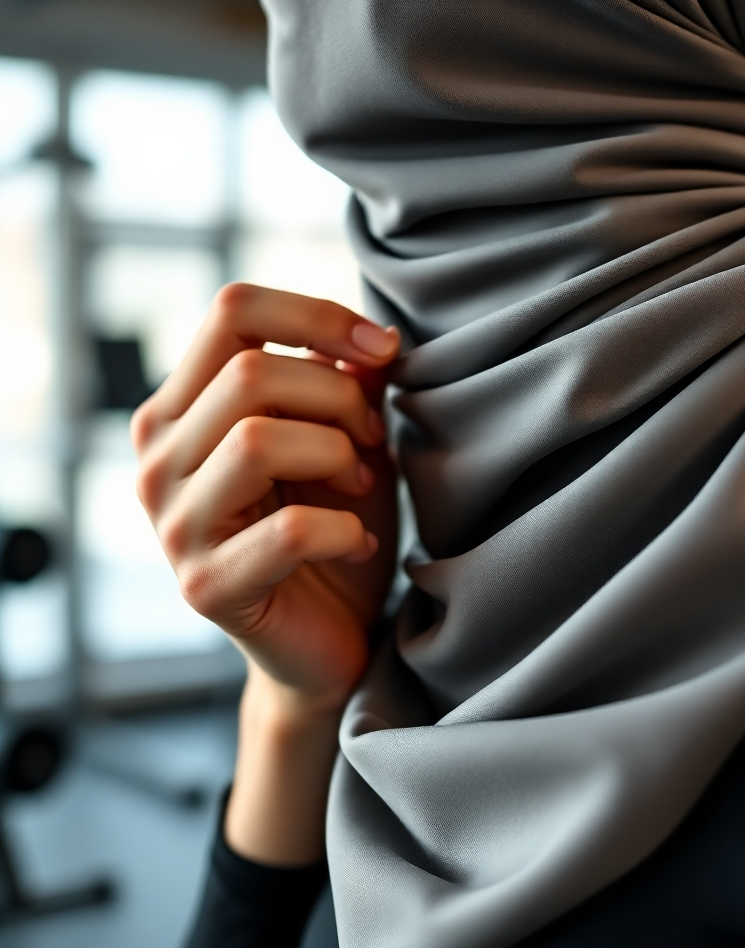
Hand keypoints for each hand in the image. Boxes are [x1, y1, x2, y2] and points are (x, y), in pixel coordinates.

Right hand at [132, 283, 399, 716]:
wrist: (327, 636)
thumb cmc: (334, 524)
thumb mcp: (348, 439)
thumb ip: (349, 383)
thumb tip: (374, 340)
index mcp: (183, 408)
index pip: (232, 310)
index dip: (317, 314)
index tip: (383, 349)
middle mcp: (157, 458)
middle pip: (250, 372)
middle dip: (339, 398)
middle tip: (371, 441)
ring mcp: (172, 525)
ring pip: (257, 440)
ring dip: (337, 456)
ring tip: (360, 487)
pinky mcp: (204, 587)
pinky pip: (288, 530)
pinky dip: (344, 529)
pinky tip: (358, 543)